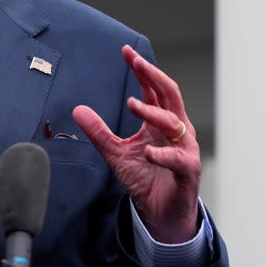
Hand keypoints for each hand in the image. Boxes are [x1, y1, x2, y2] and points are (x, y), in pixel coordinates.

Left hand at [72, 44, 200, 242]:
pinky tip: (148, 151)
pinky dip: (163, 154)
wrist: (161, 213)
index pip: (154, 90)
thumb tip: (78, 110)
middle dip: (154, 77)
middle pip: (170, 96)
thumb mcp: (115, 153)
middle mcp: (176, 131)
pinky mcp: (187, 171)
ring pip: (174, 124)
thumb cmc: (146, 178)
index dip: (142, 71)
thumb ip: (99, 132)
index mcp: (160, 123)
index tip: (127, 53)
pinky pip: (178, 159)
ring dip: (153, 113)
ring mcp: (184, 149)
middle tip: (137, 62)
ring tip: (132, 104)